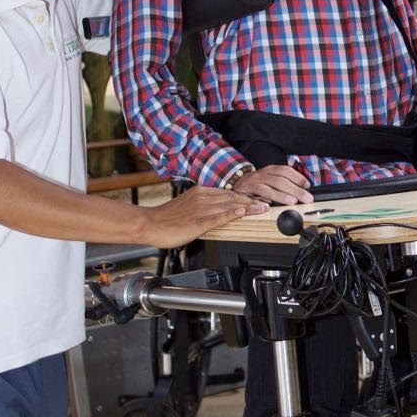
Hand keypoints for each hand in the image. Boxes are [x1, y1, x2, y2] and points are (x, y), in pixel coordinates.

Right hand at [142, 185, 266, 245]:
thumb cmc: (166, 218)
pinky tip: (241, 214)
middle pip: (232, 197)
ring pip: (228, 205)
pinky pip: (217, 216)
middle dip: (252, 200)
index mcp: (200, 192)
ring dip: (247, 207)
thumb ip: (203, 206)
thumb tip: (218, 210)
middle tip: (267, 202)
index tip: (258, 199)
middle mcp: (202, 197)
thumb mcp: (187, 206)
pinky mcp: (197, 222)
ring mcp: (200, 209)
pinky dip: (231, 214)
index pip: (228, 193)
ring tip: (262, 208)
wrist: (149, 223)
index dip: (245, 196)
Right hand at [231, 165, 313, 205]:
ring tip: (293, 201)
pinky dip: (265, 199)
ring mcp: (255, 180)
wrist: (236, 184)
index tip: (308, 185)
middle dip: (295, 189)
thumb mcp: (271, 180)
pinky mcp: (248, 189)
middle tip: (306, 197)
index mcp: (271, 169)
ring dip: (283, 195)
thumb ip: (284, 184)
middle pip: (281, 179)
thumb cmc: (257, 184)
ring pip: (271, 186)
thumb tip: (302, 191)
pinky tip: (271, 205)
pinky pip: (258, 193)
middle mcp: (264, 173)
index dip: (298, 177)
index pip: (286, 170)